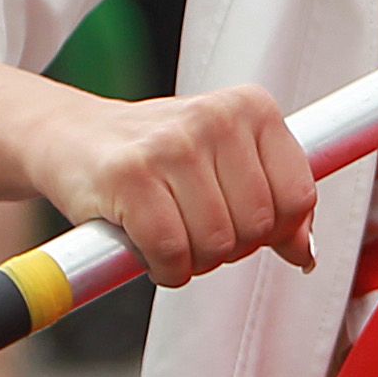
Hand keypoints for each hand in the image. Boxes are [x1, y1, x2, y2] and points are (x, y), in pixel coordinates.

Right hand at [24, 84, 317, 286]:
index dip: (274, 231)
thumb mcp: (226, 162)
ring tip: (171, 237)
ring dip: (194, 261)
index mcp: (251, 107)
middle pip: (258, 226)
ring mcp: (171, 144)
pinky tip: (150, 251)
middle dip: (230, 248)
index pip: (298, 197)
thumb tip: (305, 252)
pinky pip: (171, 252)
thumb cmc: (156, 154)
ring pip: (217, 244)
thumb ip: (274, 200)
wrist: (72, 136)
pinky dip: (165, 269)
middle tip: (196, 232)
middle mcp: (215, 117)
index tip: (241, 226)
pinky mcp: (129, 175)